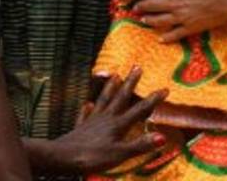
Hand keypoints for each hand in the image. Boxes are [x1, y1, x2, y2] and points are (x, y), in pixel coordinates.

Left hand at [42, 67, 166, 173]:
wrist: (62, 158)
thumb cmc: (92, 157)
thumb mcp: (120, 154)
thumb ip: (140, 145)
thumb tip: (162, 136)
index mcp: (117, 125)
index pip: (139, 110)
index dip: (153, 100)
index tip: (165, 88)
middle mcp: (106, 119)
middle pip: (120, 97)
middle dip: (130, 83)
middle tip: (137, 67)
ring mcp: (92, 122)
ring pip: (103, 101)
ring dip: (110, 88)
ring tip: (115, 76)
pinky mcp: (80, 129)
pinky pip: (85, 115)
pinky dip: (87, 109)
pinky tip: (87, 104)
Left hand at [133, 0, 226, 42]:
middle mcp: (174, 2)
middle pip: (152, 5)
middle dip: (142, 5)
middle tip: (134, 6)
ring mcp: (182, 17)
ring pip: (161, 20)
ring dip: (150, 20)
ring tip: (143, 20)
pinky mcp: (192, 27)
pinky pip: (176, 34)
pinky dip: (167, 37)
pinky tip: (162, 39)